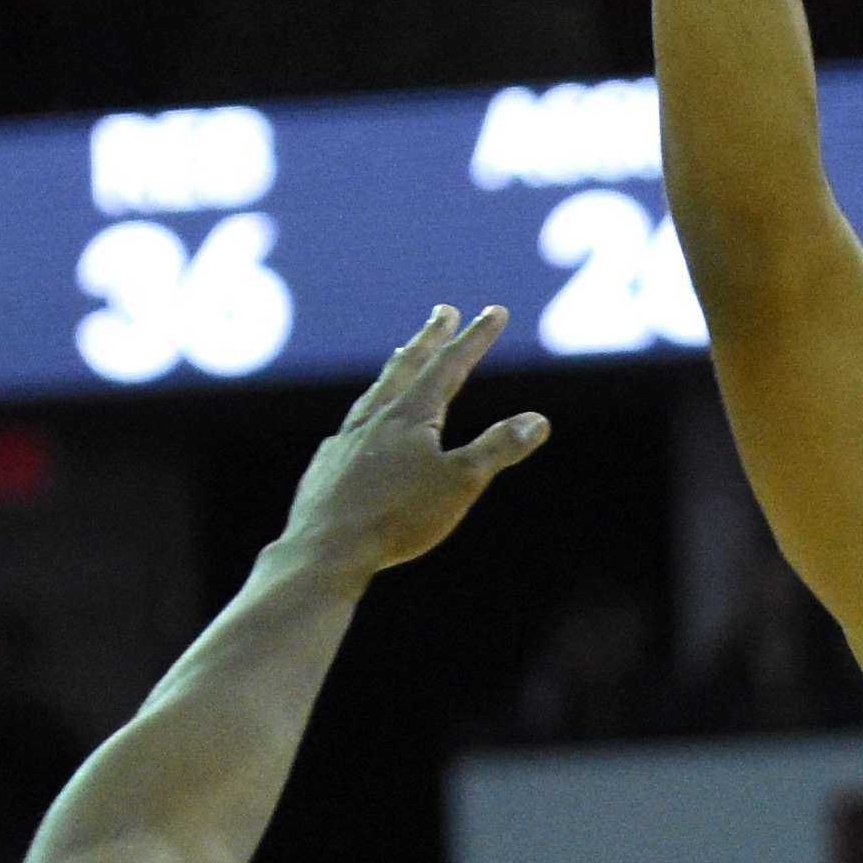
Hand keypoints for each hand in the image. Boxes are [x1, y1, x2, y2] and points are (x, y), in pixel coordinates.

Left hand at [281, 306, 550, 575]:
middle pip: (407, 367)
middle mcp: (375, 418)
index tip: (495, 311)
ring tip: (400, 356)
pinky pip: (349, 429)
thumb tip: (538, 420)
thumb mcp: (461, 483)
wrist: (324, 551)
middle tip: (442, 311)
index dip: (476, 338)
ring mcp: (345, 441)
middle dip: (430, 338)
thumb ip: (498, 448)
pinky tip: (359, 427)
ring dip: (394, 371)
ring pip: (374, 394)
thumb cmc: (397, 518)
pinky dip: (364, 416)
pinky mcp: (327, 468)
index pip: (450, 365)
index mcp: (410, 415)